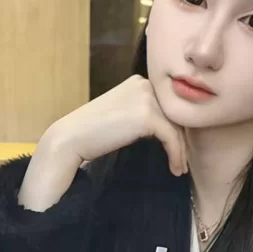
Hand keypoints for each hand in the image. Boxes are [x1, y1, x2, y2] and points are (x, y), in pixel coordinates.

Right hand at [18, 76, 187, 211]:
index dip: (175, 127)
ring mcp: (146, 98)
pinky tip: (175, 169)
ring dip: (180, 151)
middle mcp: (144, 85)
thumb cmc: (93, 132)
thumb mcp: (122, 114)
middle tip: (182, 162)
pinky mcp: (147, 116)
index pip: (166, 105)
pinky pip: (171, 138)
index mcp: (139, 82)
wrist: (71, 139)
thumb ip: (142, 113)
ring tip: (180, 169)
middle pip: (174, 115)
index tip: (178, 148)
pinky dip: (176, 155)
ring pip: (176, 128)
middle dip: (180, 140)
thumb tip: (168, 129)